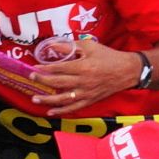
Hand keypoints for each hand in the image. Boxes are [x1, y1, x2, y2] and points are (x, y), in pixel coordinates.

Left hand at [25, 37, 143, 114]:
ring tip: (35, 99)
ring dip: (48, 100)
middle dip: (43, 81)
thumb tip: (53, 46)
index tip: (34, 68)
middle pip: (58, 83)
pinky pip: (74, 108)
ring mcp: (86, 93)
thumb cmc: (108, 56)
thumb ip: (71, 47)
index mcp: (83, 67)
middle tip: (31, 79)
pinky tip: (51, 112)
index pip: (60, 68)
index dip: (45, 68)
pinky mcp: (90, 101)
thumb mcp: (90, 47)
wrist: (126, 71)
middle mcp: (83, 82)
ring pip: (63, 99)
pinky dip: (62, 111)